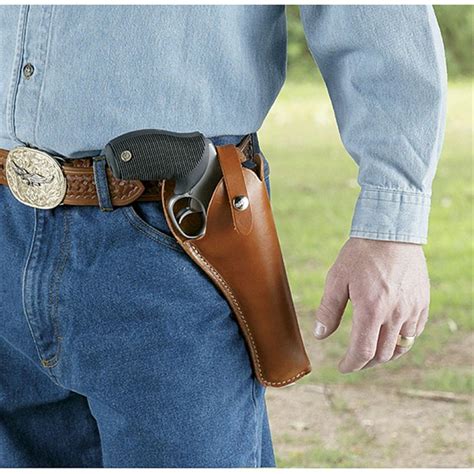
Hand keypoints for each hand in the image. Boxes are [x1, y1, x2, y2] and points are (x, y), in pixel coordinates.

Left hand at [313, 237, 429, 372]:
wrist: (391, 231)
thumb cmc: (361, 253)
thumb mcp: (337, 279)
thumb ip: (328, 310)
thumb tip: (320, 336)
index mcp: (371, 309)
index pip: (363, 351)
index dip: (351, 364)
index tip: (342, 367)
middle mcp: (395, 313)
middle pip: (383, 354)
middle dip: (366, 363)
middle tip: (354, 361)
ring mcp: (412, 309)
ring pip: (402, 347)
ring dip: (385, 355)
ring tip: (372, 352)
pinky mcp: (422, 302)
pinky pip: (415, 332)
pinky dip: (402, 341)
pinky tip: (391, 336)